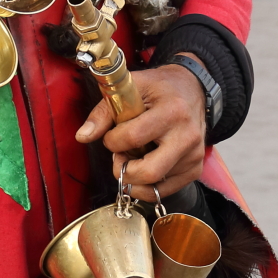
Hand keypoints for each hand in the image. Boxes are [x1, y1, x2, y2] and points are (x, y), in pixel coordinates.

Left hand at [74, 59, 205, 200]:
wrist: (193, 89)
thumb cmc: (159, 88)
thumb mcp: (131, 87)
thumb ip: (104, 112)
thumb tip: (82, 136)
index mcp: (171, 111)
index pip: (133, 138)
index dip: (112, 141)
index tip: (111, 136)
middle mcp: (187, 136)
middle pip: (149, 171)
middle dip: (124, 171)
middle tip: (118, 158)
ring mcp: (193, 155)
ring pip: (156, 185)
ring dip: (134, 178)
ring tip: (132, 160)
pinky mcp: (196, 168)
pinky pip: (165, 191)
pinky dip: (147, 186)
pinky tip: (142, 169)